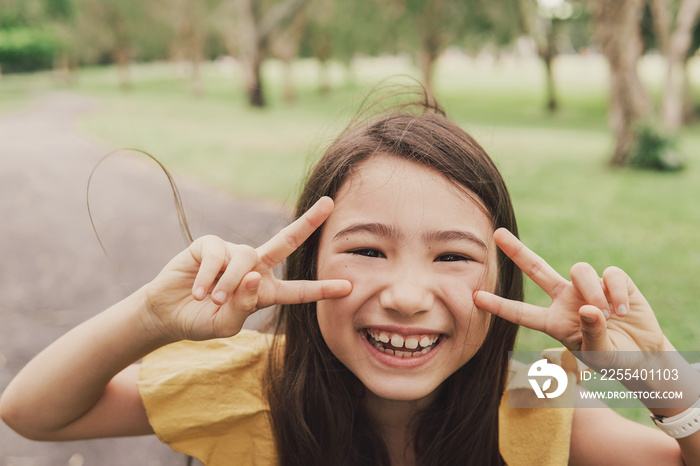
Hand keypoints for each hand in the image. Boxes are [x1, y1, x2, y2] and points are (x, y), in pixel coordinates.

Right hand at [143, 197, 351, 341]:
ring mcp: (232, 253)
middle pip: (285, 241)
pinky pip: (217, 255)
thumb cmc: (201, 320)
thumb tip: (256, 276)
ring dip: (231, 281)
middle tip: (329, 204)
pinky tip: (198, 290)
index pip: (298, 290)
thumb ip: (243, 306)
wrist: (167, 314)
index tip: (348, 287)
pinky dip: (209, 276)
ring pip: (246, 258)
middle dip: (308, 222)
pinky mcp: (209, 244)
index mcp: (265, 290)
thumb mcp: (226, 324)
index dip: (321, 289)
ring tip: (215, 300)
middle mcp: (254, 267)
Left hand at [474, 228, 664, 355]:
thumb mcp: (599, 355)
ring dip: (593, 290)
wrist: (645, 355)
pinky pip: (610, 274)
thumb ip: (592, 334)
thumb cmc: (614, 358)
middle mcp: (566, 300)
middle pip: (536, 269)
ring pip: (580, 270)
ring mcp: (588, 288)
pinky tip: (623, 309)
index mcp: (554, 321)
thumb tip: (589, 308)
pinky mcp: (614, 281)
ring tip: (608, 314)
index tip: (475, 298)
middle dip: (517, 251)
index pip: (521, 313)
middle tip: (498, 234)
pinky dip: (616, 291)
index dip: (499, 305)